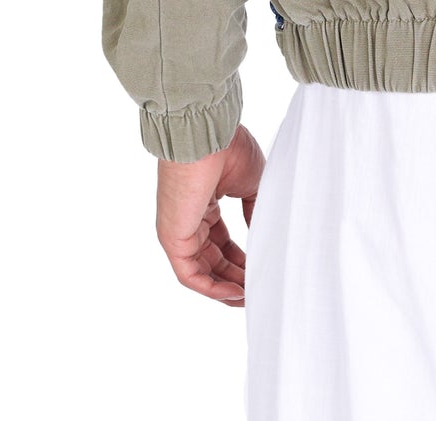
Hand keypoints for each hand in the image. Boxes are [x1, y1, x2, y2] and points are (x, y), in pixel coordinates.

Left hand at [155, 123, 264, 305]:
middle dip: (237, 278)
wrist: (209, 136)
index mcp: (206, 205)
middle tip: (259, 291)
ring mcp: (179, 232)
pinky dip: (212, 288)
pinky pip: (190, 275)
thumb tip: (263, 238)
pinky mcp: (172, 239)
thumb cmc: (229, 150)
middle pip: (213, 262)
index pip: (223, 243)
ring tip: (250, 299)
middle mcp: (189, 221)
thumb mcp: (252, 185)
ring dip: (226, 289)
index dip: (243, 261)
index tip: (261, 272)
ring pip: (202, 273)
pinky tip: (235, 293)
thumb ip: (255, 213)